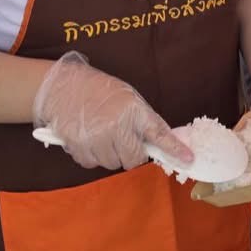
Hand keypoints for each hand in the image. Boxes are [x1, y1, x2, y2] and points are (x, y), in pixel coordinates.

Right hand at [33, 52, 193, 169]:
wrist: (63, 86)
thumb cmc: (99, 90)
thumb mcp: (128, 98)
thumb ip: (143, 120)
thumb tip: (160, 142)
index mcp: (133, 110)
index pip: (159, 133)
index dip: (174, 148)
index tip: (188, 159)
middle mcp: (117, 126)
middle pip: (133, 159)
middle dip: (130, 153)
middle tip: (121, 138)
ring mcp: (97, 138)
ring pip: (112, 164)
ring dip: (109, 154)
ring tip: (101, 133)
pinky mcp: (78, 147)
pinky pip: (91, 164)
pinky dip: (91, 155)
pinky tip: (87, 137)